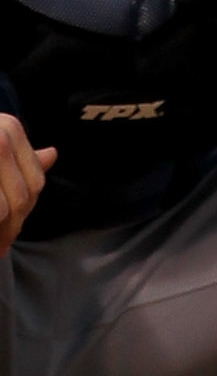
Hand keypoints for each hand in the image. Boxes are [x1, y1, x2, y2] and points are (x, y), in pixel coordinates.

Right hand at [0, 115, 54, 253]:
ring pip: (7, 209)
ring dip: (0, 233)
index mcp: (10, 129)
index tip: (11, 234)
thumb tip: (52, 155)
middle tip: (2, 247)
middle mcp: (2, 137)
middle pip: (22, 198)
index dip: (24, 213)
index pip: (34, 182)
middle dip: (11, 228)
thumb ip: (19, 155)